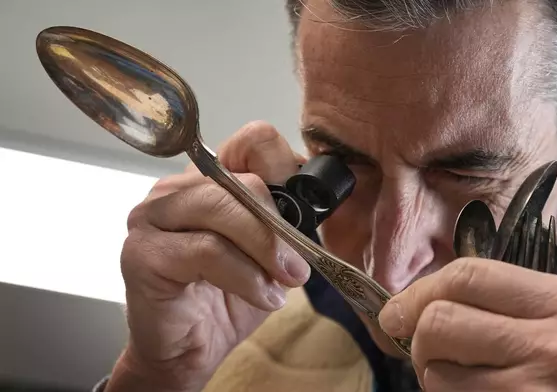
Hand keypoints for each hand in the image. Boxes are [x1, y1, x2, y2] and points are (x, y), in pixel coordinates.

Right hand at [106, 122, 310, 391]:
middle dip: (279, 228)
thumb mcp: (272, 254)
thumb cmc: (229, 298)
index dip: (286, 172)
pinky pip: (206, 250)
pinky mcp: (140, 251)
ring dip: (264, 251)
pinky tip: (261, 297)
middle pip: (241, 179)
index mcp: (211, 179)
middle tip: (298, 268)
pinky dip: (244, 276)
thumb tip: (315, 202)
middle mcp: (177, 188)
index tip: (302, 217)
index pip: (254, 140)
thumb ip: (288, 221)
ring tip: (281, 285)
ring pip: (222, 209)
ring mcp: (151, 215)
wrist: (190, 350)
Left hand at [379, 258, 556, 390]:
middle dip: (421, 340)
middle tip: (431, 356)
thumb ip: (503, 308)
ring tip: (468, 385)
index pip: (471, 274)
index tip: (396, 312)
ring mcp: (543, 388)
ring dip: (436, 379)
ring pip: (436, 369)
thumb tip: (409, 307)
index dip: (420, 291)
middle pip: (441, 319)